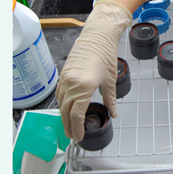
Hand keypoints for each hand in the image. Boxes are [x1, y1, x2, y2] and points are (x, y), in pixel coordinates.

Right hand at [56, 0, 131, 140]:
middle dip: (69, 126)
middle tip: (73, 135)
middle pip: (66, 112)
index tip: (79, 136)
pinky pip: (59, 94)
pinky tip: (66, 108)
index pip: (76, 116)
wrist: (97, 36)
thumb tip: (113, 112)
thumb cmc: (105, 54)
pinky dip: (62, 103)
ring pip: (61, 104)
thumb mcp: (110, 80)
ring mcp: (65, 79)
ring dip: (64, 116)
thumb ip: (110, 99)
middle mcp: (72, 85)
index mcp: (84, 88)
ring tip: (69, 125)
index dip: (77, 129)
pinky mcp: (63, 74)